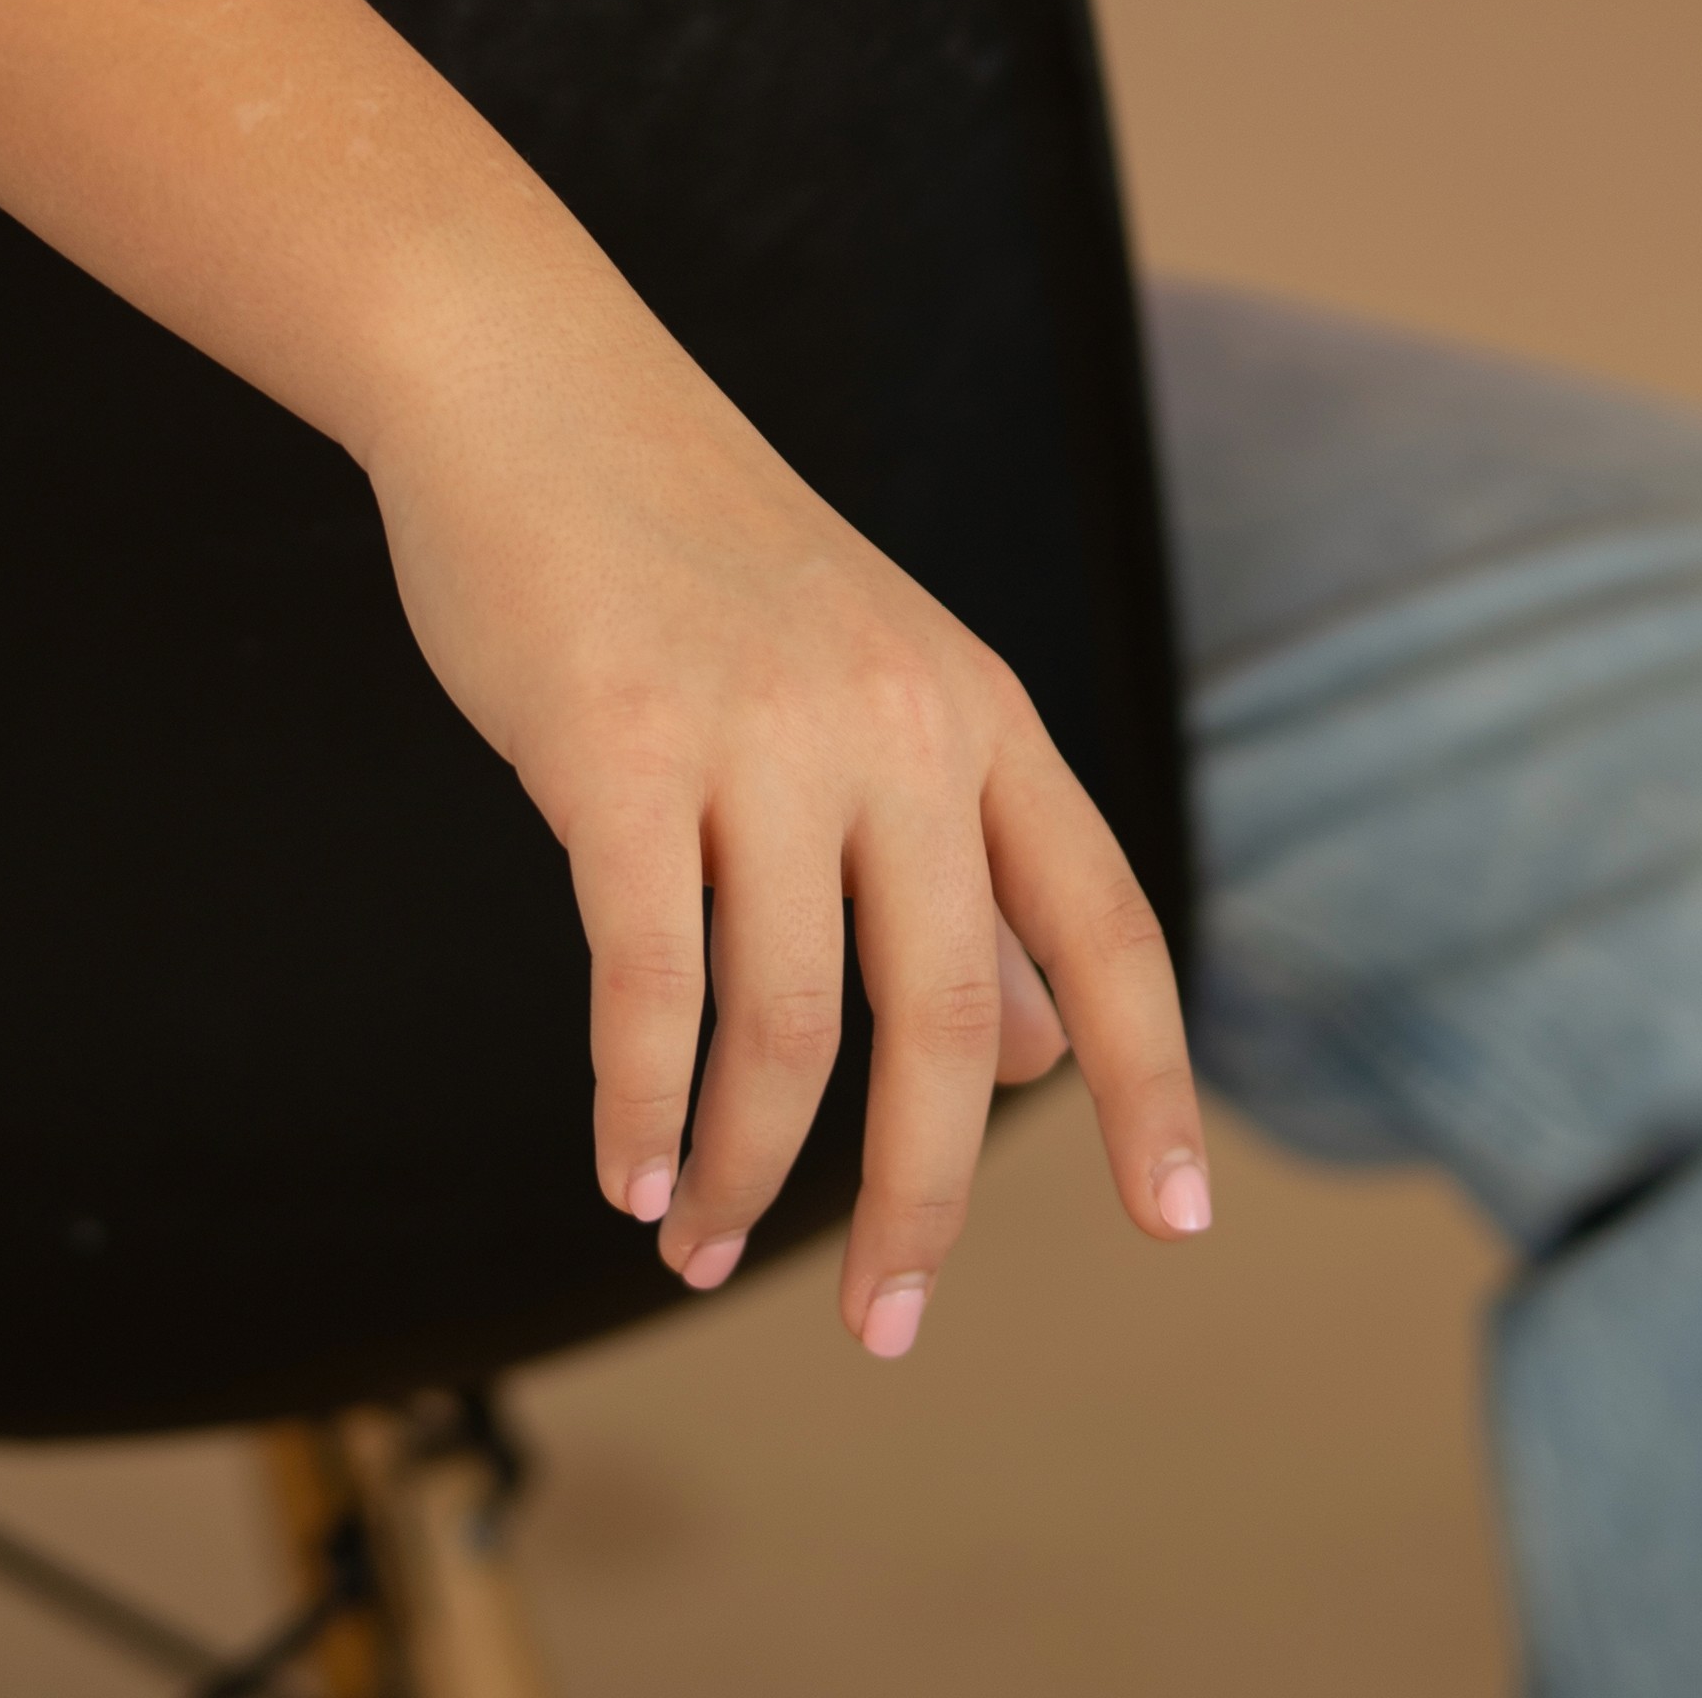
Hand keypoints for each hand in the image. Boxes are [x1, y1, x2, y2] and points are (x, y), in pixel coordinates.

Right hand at [369, 342, 1209, 1354]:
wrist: (523, 375)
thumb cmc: (683, 543)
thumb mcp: (865, 671)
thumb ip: (958, 849)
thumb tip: (1043, 1051)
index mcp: (971, 703)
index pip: (1106, 920)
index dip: (1152, 1081)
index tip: (1178, 1221)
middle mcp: (893, 718)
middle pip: (951, 1018)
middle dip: (922, 1200)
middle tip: (890, 1326)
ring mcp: (757, 729)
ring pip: (792, 1025)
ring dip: (742, 1170)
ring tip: (690, 1234)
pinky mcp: (615, 747)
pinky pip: (648, 982)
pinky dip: (640, 1104)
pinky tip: (624, 1168)